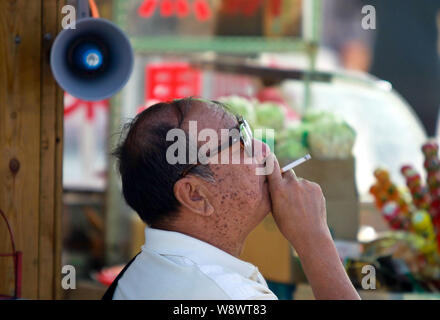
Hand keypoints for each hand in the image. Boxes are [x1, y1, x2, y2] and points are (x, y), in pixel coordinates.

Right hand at [265, 153, 359, 298]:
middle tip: (287, 192)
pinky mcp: (316, 187)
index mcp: (278, 189)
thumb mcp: (274, 209)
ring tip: (300, 206)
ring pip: (299, 181)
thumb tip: (272, 181)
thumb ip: (273, 193)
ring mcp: (306, 185)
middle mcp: (292, 184)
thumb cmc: (288, 225)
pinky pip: (309, 186)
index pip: (272, 166)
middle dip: (286, 178)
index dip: (269, 159)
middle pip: (287, 172)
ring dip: (298, 188)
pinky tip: (308, 206)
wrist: (311, 235)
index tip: (268, 155)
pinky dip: (308, 193)